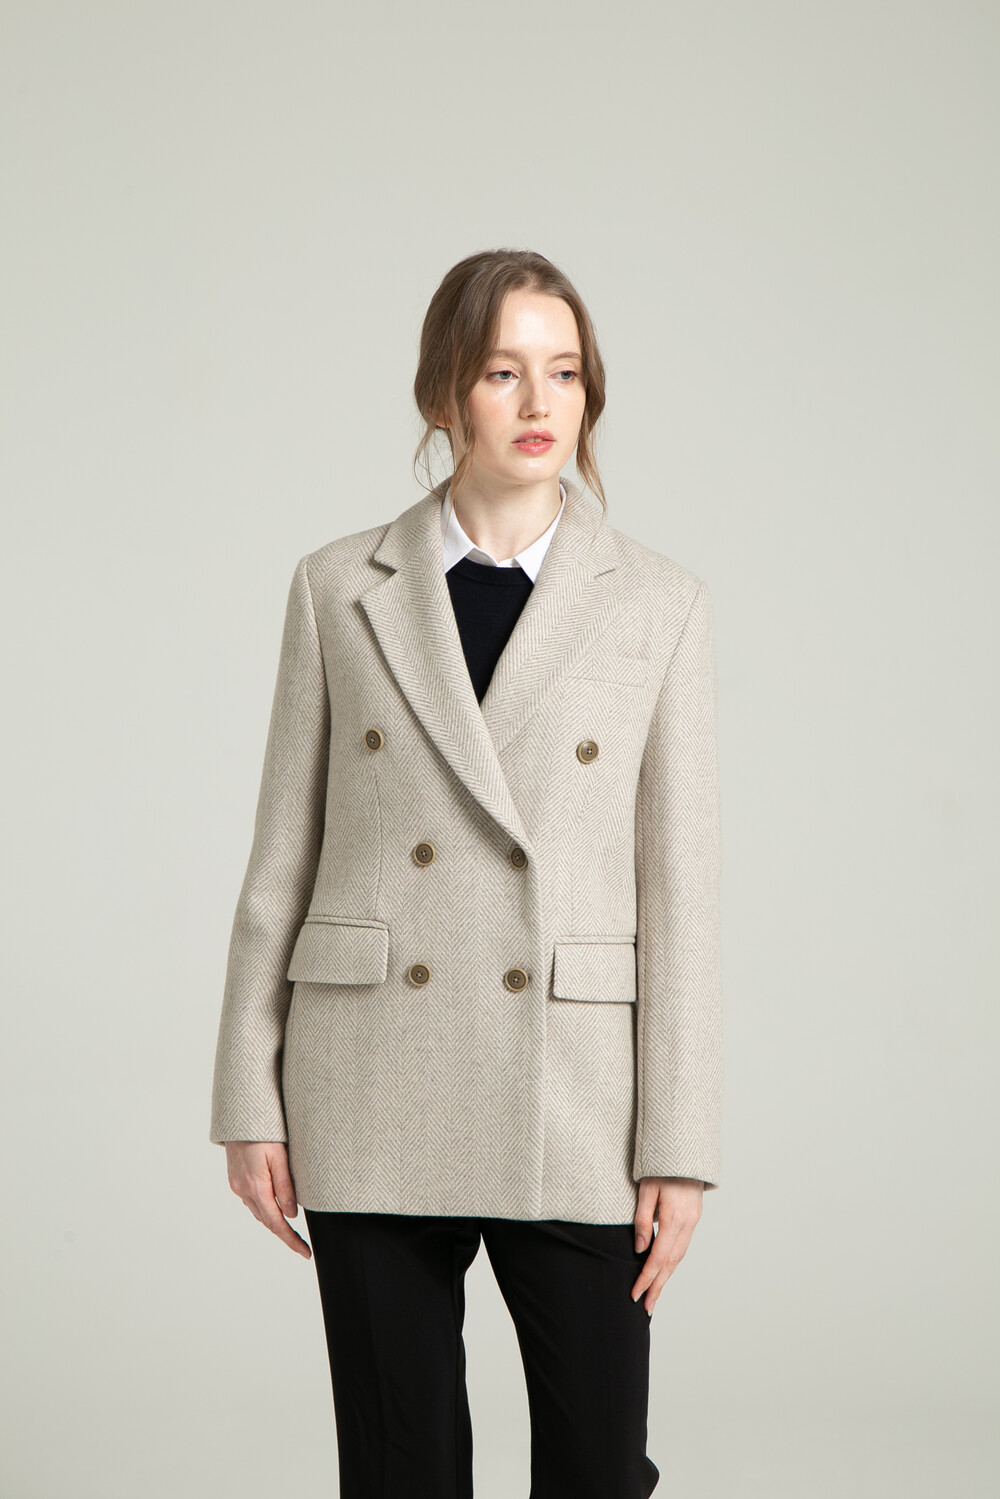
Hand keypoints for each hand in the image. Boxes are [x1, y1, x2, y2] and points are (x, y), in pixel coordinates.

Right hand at [223, 1141, 311, 1258]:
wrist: (240, 1114)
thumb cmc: (262, 1130)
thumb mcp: (279, 1156)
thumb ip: (285, 1186)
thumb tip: (291, 1215)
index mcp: (255, 1186)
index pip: (276, 1222)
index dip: (291, 1240)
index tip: (305, 1253)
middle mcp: (243, 1189)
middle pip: (266, 1221)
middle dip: (285, 1234)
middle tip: (303, 1246)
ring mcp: (237, 1185)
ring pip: (259, 1212)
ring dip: (274, 1222)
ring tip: (292, 1231)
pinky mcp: (236, 1179)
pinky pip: (252, 1201)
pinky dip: (265, 1209)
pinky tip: (274, 1208)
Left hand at [630, 1176, 703, 1314]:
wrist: (684, 1149)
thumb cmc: (660, 1165)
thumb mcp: (645, 1188)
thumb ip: (641, 1219)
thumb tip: (640, 1249)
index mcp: (673, 1217)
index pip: (658, 1258)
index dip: (646, 1278)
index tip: (635, 1294)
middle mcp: (687, 1223)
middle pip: (671, 1263)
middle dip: (658, 1286)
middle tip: (646, 1307)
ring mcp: (693, 1221)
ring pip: (679, 1256)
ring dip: (666, 1277)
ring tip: (654, 1293)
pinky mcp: (694, 1217)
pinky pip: (683, 1245)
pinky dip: (673, 1261)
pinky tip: (664, 1269)